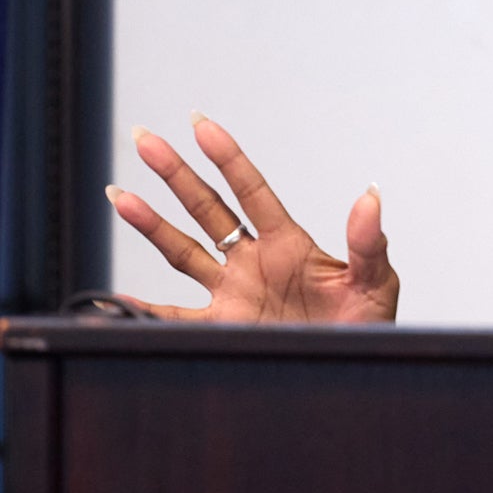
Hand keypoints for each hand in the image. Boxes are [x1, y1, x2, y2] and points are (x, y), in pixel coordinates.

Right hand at [106, 113, 397, 322]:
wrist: (353, 368)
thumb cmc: (369, 326)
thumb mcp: (376, 282)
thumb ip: (368, 243)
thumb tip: (371, 196)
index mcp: (290, 244)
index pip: (252, 192)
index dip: (228, 158)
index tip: (201, 124)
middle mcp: (254, 262)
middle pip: (207, 209)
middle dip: (176, 174)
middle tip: (144, 139)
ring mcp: (234, 293)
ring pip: (182, 251)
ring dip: (151, 224)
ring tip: (119, 196)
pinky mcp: (223, 328)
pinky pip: (174, 317)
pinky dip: (144, 311)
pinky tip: (116, 300)